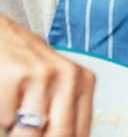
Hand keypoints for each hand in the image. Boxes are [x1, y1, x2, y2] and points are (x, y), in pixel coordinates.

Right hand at [0, 15, 94, 136]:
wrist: (2, 35)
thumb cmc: (29, 66)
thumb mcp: (57, 84)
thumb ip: (65, 113)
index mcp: (84, 81)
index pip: (80, 132)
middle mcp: (69, 76)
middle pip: (60, 134)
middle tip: (30, 134)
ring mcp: (43, 75)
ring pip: (30, 132)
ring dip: (18, 132)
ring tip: (17, 118)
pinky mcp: (16, 75)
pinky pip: (6, 119)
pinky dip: (2, 119)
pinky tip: (6, 99)